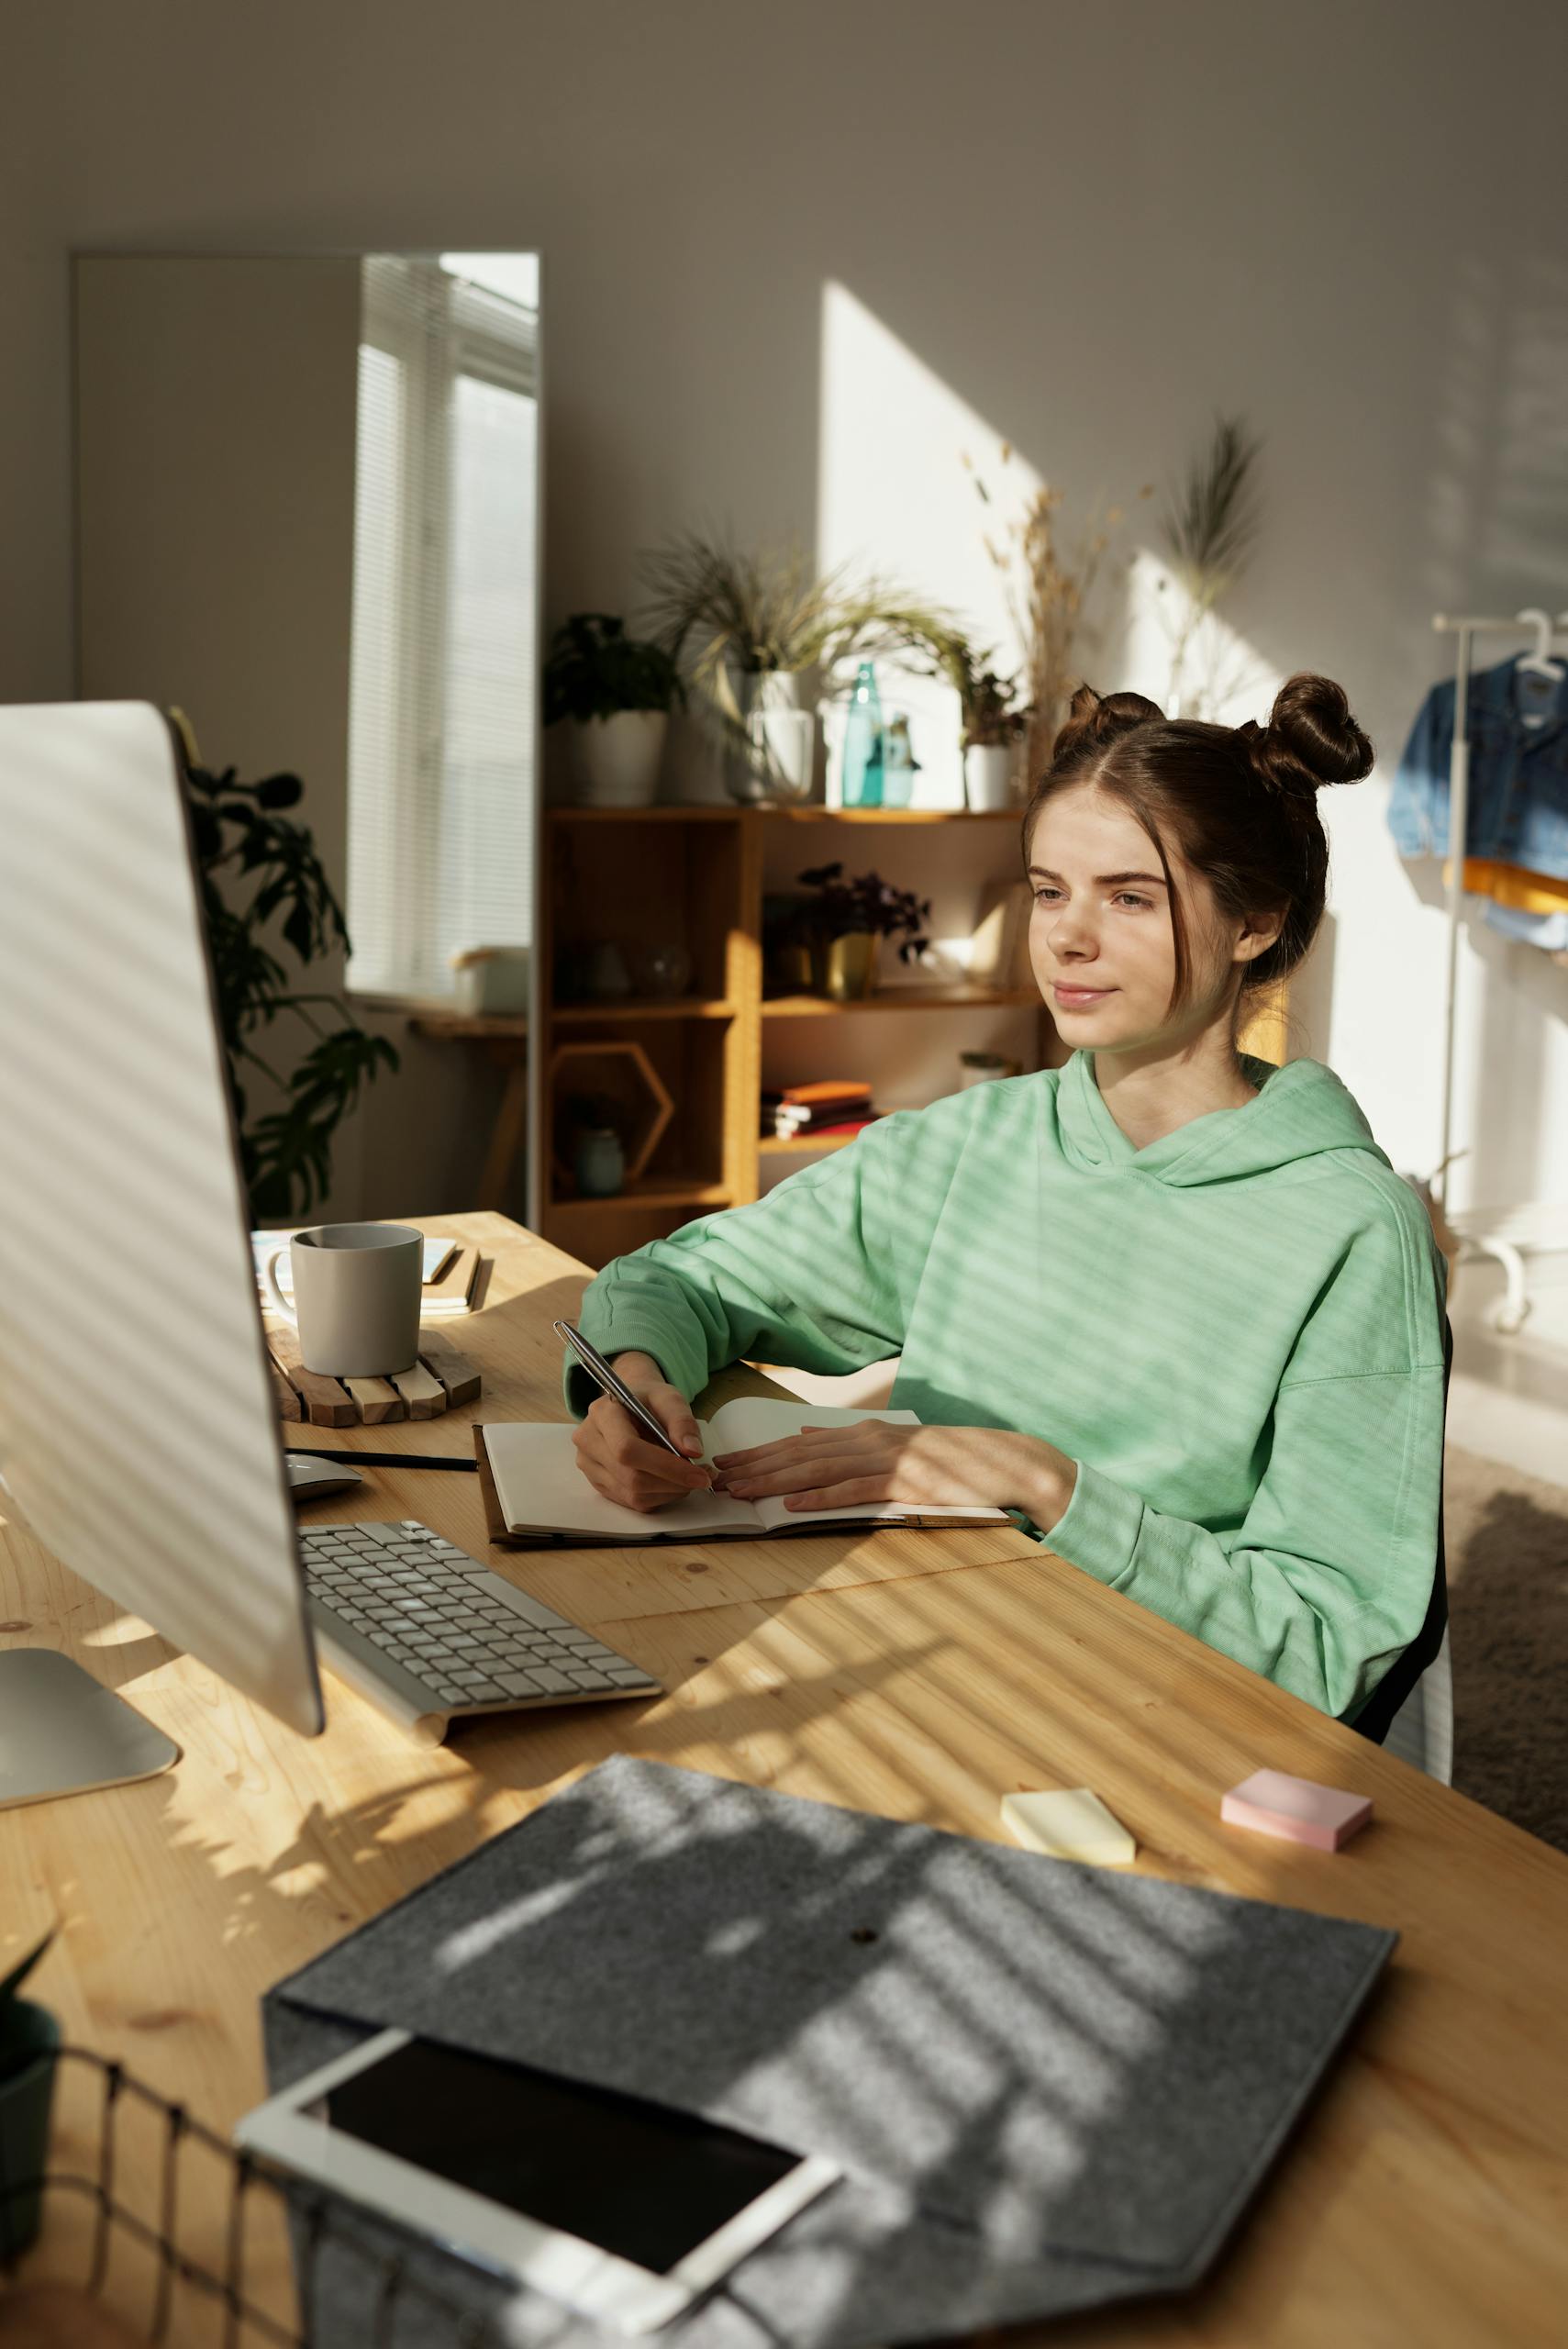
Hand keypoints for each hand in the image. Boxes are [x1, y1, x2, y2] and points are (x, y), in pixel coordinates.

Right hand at [571, 1351, 713, 1514]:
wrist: (628, 1406)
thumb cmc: (648, 1400)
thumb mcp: (669, 1398)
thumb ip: (682, 1421)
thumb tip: (693, 1451)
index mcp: (602, 1414)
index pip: (628, 1449)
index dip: (666, 1466)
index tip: (698, 1474)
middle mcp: (588, 1441)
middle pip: (631, 1477)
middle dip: (673, 1482)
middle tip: (702, 1477)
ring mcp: (589, 1465)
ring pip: (633, 1494)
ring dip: (669, 1492)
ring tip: (689, 1477)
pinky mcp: (599, 1484)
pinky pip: (632, 1502)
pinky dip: (659, 1496)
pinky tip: (672, 1482)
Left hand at [711, 1418, 1075, 1523]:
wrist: (1004, 1463)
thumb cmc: (949, 1461)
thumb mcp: (893, 1445)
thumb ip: (848, 1441)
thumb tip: (806, 1434)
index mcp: (864, 1433)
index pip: (799, 1443)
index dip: (758, 1453)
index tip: (723, 1462)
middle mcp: (869, 1439)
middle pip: (799, 1454)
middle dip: (754, 1466)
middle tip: (715, 1477)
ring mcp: (887, 1459)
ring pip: (817, 1469)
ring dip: (775, 1481)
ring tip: (740, 1491)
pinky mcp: (905, 1481)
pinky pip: (855, 1491)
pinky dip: (821, 1497)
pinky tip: (793, 1506)